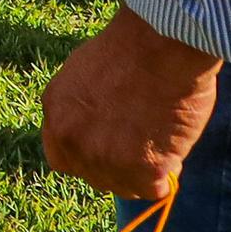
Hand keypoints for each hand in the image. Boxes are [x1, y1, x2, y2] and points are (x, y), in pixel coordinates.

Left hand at [39, 3, 224, 200]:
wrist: (164, 42)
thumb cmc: (135, 45)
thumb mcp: (86, 72)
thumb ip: (83, 107)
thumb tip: (97, 127)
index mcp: (56, 112)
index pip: (63, 158)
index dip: (89, 158)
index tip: (112, 151)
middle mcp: (72, 140)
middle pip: (95, 177)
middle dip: (118, 167)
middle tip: (144, 144)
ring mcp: (104, 158)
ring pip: (126, 187)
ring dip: (144, 173)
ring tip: (163, 139)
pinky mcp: (141, 169)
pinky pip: (155, 189)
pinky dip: (167, 175)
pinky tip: (174, 149)